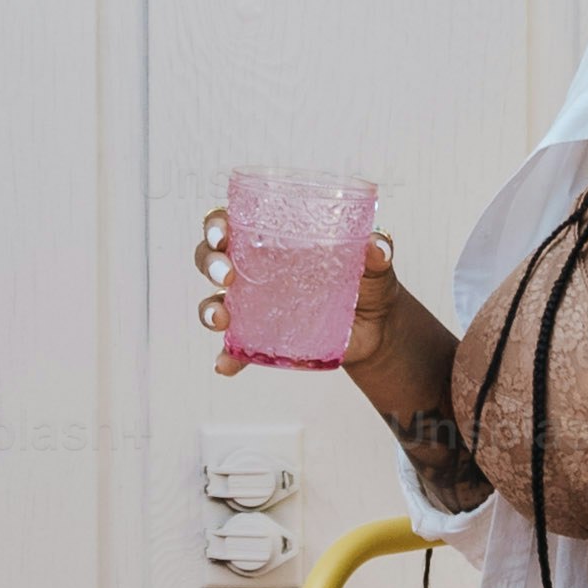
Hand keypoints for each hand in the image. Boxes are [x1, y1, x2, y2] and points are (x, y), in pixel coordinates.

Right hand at [192, 208, 398, 374]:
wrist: (377, 329)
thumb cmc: (367, 283)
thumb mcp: (375, 265)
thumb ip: (377, 252)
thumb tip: (378, 246)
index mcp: (273, 240)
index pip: (231, 223)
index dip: (216, 225)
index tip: (223, 233)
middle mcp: (255, 270)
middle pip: (212, 259)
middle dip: (209, 263)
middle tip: (226, 275)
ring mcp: (255, 307)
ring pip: (215, 301)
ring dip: (209, 309)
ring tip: (222, 319)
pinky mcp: (262, 339)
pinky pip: (235, 349)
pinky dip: (228, 357)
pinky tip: (226, 364)